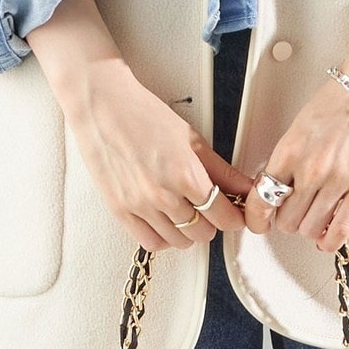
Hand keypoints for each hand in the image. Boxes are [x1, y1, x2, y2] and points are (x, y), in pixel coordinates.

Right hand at [27, 0, 250, 250]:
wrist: (101, 106)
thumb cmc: (146, 115)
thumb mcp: (191, 139)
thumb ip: (221, 170)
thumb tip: (247, 189)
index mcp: (187, 175)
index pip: (222, 216)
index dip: (232, 217)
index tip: (232, 213)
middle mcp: (164, 197)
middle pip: (202, 232)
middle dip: (210, 222)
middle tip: (206, 207)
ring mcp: (141, 207)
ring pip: (179, 241)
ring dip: (188, 231)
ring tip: (184, 213)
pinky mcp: (120, 211)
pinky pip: (151, 242)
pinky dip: (164, 238)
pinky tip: (165, 223)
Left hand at [244, 0, 348, 251]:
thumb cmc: (339, 101)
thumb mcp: (299, 128)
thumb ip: (285, 161)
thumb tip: (275, 190)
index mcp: (289, 152)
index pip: (261, 201)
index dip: (258, 218)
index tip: (261, 221)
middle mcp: (310, 170)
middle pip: (286, 221)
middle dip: (287, 220)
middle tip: (295, 211)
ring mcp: (338, 181)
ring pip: (309, 229)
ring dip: (309, 228)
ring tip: (315, 216)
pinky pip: (340, 230)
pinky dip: (329, 241)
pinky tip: (326, 239)